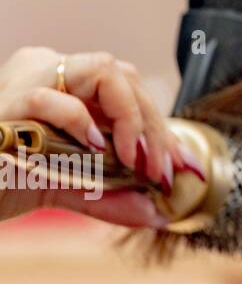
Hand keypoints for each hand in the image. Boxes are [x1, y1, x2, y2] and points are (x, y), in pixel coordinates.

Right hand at [0, 47, 200, 227]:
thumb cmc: (3, 180)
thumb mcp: (69, 187)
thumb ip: (112, 196)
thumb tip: (158, 213)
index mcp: (64, 81)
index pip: (129, 87)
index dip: (161, 124)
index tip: (181, 165)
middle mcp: (48, 69)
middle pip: (125, 77)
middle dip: (153, 126)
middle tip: (161, 170)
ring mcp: (27, 78)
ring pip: (102, 69)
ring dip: (131, 116)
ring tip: (135, 156)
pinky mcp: (7, 102)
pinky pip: (52, 97)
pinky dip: (83, 122)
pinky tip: (96, 148)